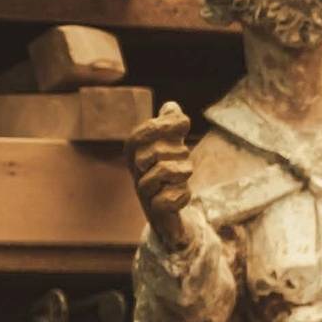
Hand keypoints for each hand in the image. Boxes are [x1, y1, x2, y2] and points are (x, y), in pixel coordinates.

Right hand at [127, 101, 196, 248]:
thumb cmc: (168, 178)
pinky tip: (185, 192)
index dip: (160, 126)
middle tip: (185, 155)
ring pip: (161, 173)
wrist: (169, 215)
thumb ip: (170, 129)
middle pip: (152, 153)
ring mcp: (144, 194)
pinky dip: (181, 194)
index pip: (138, 136)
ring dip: (181, 170)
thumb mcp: (170, 150)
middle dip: (175, 150)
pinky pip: (167, 200)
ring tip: (186, 173)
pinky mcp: (157, 212)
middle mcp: (136, 174)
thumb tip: (172, 106)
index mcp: (135, 156)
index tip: (184, 121)